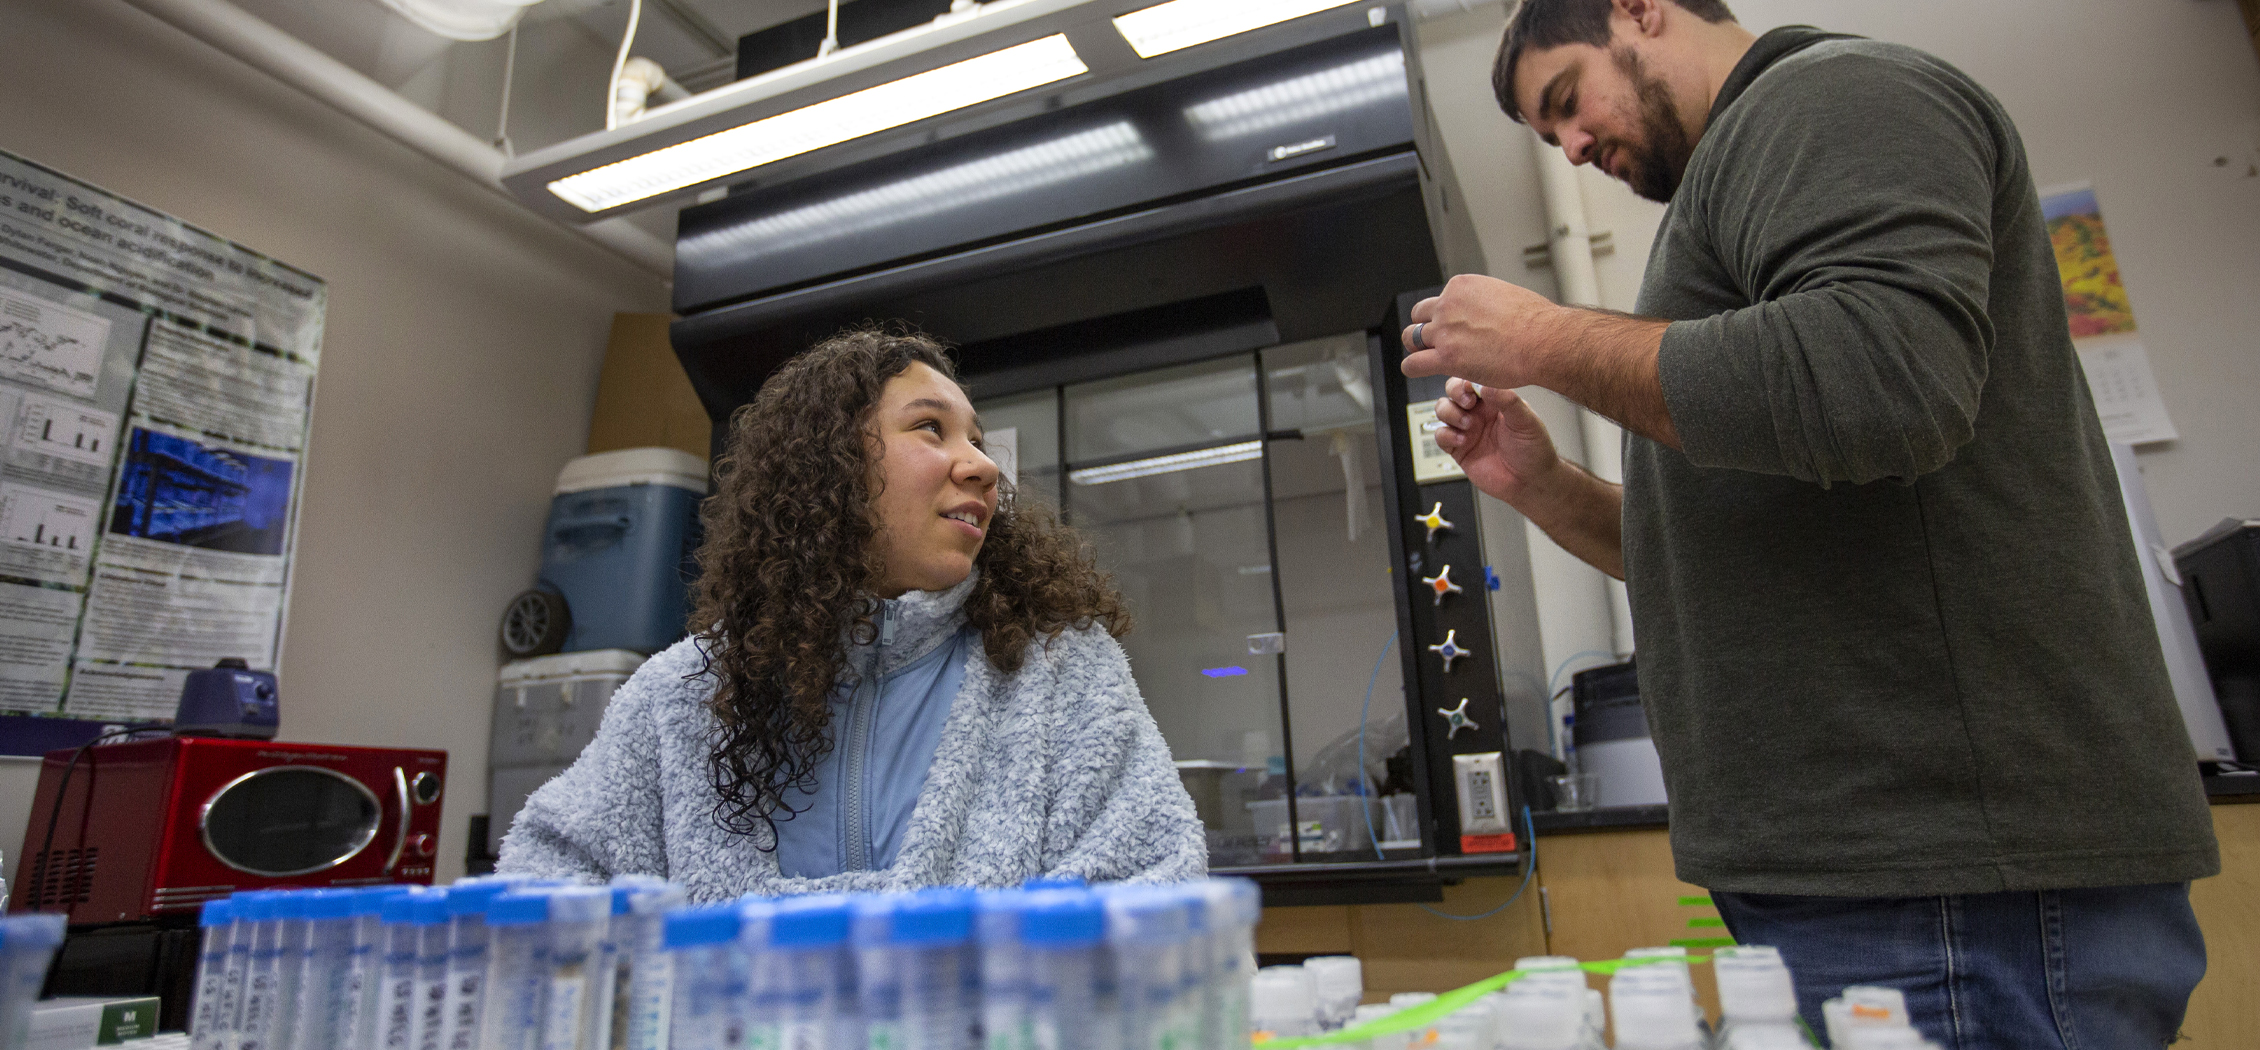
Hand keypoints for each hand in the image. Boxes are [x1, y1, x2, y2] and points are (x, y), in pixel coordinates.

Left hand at [1401, 274, 1566, 388]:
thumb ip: (1484, 301)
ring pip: (1411, 338)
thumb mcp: (1504, 294)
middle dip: (1426, 330)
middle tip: (1437, 343)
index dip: (1444, 317)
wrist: (1543, 340)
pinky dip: (1413, 368)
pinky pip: (1412, 364)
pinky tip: (1421, 371)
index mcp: (1461, 287)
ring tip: (1430, 358)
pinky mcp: (1446, 357)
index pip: (1438, 300)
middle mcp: (1448, 305)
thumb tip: (1484, 310)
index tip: (1453, 328)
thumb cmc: (1535, 321)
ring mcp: (1445, 331)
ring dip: (1419, 349)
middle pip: (1419, 316)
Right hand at [1432, 378, 1565, 505]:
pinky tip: (1461, 440)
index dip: (1467, 381)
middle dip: (1455, 394)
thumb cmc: (1534, 450)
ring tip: (1468, 426)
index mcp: (1496, 401)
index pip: (1473, 381)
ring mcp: (1467, 430)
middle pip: (1453, 392)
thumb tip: (1486, 385)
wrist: (1530, 482)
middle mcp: (1479, 413)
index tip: (1471, 389)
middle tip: (1467, 404)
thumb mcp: (1526, 421)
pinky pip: (1441, 436)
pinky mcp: (1458, 449)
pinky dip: (1446, 435)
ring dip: (1450, 414)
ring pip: (1443, 410)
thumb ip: (1508, 400)